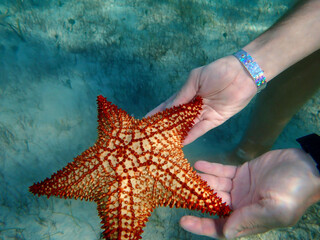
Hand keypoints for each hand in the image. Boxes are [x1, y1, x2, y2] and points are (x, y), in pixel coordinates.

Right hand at [147, 56, 256, 144]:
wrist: (243, 74)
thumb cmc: (218, 71)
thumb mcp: (196, 78)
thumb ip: (183, 94)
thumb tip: (169, 107)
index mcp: (187, 93)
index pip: (169, 105)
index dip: (158, 113)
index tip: (146, 121)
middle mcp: (193, 105)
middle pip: (177, 118)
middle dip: (166, 126)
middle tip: (153, 135)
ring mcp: (203, 113)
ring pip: (188, 126)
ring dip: (177, 133)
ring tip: (165, 141)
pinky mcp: (215, 120)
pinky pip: (201, 129)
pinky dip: (192, 135)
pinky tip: (182, 140)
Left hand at [180, 149, 319, 238]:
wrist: (306, 165)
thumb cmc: (294, 190)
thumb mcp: (275, 208)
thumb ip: (249, 219)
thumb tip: (226, 233)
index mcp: (248, 219)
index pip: (220, 227)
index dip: (201, 226)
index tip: (183, 221)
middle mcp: (241, 206)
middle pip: (213, 206)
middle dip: (196, 201)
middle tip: (178, 191)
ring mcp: (240, 189)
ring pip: (214, 187)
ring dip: (201, 182)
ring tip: (185, 175)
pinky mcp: (242, 173)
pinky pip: (222, 172)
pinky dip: (210, 169)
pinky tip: (199, 164)